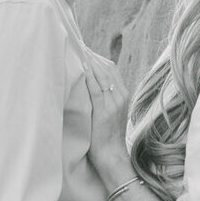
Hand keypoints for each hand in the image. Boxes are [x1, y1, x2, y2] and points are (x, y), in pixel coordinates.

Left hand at [81, 54, 131, 181]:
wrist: (111, 155)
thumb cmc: (106, 136)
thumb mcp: (110, 113)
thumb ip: (105, 98)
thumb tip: (90, 83)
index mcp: (123, 95)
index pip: (111, 69)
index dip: (97, 58)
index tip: (84, 49)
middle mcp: (120, 96)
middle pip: (107, 68)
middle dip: (92, 56)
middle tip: (76, 45)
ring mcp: (113, 103)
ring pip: (102, 75)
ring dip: (88, 61)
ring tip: (76, 50)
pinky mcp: (103, 111)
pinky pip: (95, 88)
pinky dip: (88, 76)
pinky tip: (81, 66)